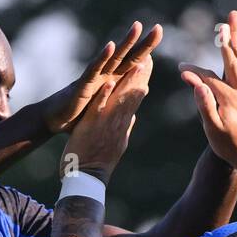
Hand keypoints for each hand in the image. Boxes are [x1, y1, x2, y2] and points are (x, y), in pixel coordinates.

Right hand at [43, 21, 162, 133]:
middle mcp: (106, 74)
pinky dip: (102, 58)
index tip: (159, 33)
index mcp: (114, 80)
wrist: (56, 119)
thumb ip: (124, 97)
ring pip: (113, 57)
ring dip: (126, 42)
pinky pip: (94, 69)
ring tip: (137, 27)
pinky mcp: (83, 84)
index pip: (135, 63)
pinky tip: (110, 46)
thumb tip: (141, 91)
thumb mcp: (107, 106)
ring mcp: (95, 77)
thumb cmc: (80, 112)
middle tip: (159, 28)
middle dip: (144, 43)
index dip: (147, 50)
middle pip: (129, 56)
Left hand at [62, 57, 153, 183]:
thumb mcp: (117, 144)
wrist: (87, 180)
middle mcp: (118, 123)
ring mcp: (106, 125)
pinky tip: (108, 83)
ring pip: (120, 99)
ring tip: (137, 63)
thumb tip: (133, 118)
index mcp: (123, 125)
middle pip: (133, 95)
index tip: (148, 65)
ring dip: (128, 81)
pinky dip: (103, 96)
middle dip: (140, 75)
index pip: (136, 99)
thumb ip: (125, 128)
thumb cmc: (98, 163)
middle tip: (149, 56)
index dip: (142, 81)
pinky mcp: (92, 127)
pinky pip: (99, 109)